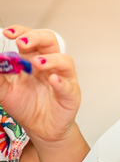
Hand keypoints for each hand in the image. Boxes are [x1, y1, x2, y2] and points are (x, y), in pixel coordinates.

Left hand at [0, 26, 80, 145]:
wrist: (40, 128)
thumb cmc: (26, 106)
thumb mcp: (3, 90)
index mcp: (31, 60)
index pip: (29, 38)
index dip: (21, 32)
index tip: (9, 33)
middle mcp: (49, 65)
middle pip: (50, 42)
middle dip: (37, 38)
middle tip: (22, 41)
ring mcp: (62, 78)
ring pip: (64, 61)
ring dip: (51, 59)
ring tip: (38, 63)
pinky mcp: (70, 94)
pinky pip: (68, 85)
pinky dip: (61, 82)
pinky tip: (53, 81)